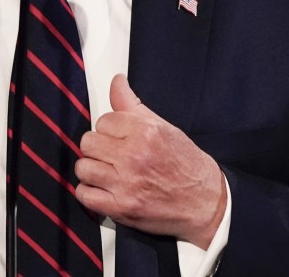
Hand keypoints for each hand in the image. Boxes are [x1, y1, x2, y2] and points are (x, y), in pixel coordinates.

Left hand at [75, 74, 225, 247]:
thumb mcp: (162, 127)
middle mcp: (134, 156)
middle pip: (88, 143)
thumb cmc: (185, 163)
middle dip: (98, 148)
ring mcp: (126, 184)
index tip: (118, 138)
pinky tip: (104, 189)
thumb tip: (117, 81)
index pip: (102, 121)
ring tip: (107, 172)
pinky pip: (85, 195)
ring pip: (83, 167)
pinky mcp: (121, 208)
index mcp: (145, 132)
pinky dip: (90, 193)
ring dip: (92, 170)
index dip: (109, 130)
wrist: (205, 201)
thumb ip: (132, 104)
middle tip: (111, 155)